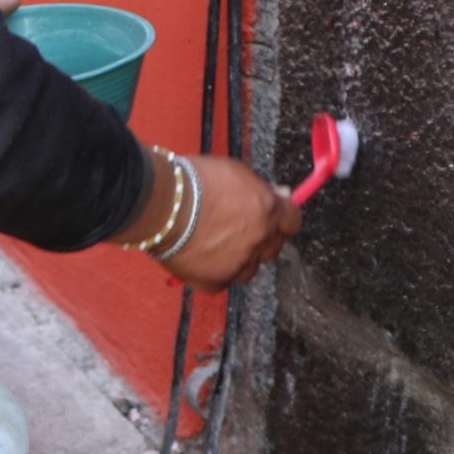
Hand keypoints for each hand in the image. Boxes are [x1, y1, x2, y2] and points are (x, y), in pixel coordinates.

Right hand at [162, 156, 299, 291]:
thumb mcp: (234, 172)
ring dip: (238, 257)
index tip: (271, 215)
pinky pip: (222, 279)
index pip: (293, 221)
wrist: (160, 204)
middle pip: (272, 247)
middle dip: (259, 238)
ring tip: (212, 241)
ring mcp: (239, 264)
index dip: (281, 218)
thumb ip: (260, 189)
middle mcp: (259, 240)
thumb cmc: (192, 181)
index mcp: (267, 210)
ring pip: (248, 267)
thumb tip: (280, 194)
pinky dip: (214, 270)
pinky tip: (199, 253)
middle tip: (236, 227)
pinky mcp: (216, 281)